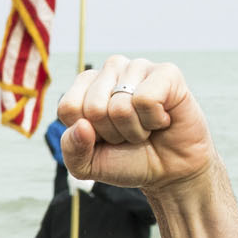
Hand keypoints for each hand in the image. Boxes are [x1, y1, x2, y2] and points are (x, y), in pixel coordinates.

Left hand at [56, 55, 214, 191]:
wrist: (169, 170)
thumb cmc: (127, 159)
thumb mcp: (88, 165)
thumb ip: (71, 150)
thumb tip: (82, 126)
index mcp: (86, 85)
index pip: (68, 107)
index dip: (87, 134)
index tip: (104, 137)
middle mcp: (111, 69)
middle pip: (94, 108)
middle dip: (112, 133)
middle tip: (128, 133)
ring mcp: (138, 67)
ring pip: (120, 107)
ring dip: (134, 130)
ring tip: (145, 127)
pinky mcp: (166, 72)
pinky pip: (146, 100)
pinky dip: (154, 120)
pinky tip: (162, 119)